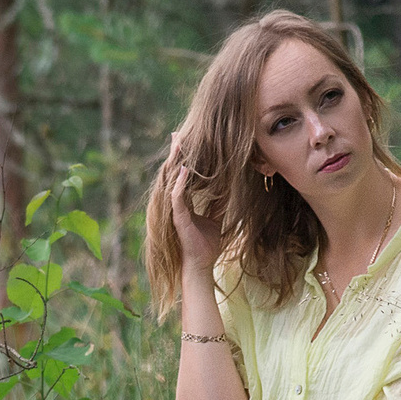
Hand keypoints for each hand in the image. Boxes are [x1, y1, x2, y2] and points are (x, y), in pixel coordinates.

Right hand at [163, 131, 224, 273]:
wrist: (201, 265)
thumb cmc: (206, 245)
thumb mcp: (216, 219)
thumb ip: (219, 204)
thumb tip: (228, 191)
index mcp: (184, 203)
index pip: (182, 176)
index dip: (183, 160)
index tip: (185, 141)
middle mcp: (177, 204)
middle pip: (174, 174)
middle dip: (175, 154)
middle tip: (176, 134)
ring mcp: (176, 210)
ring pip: (172, 181)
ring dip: (175, 162)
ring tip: (177, 144)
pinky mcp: (178, 217)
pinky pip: (177, 197)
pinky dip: (180, 183)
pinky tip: (183, 169)